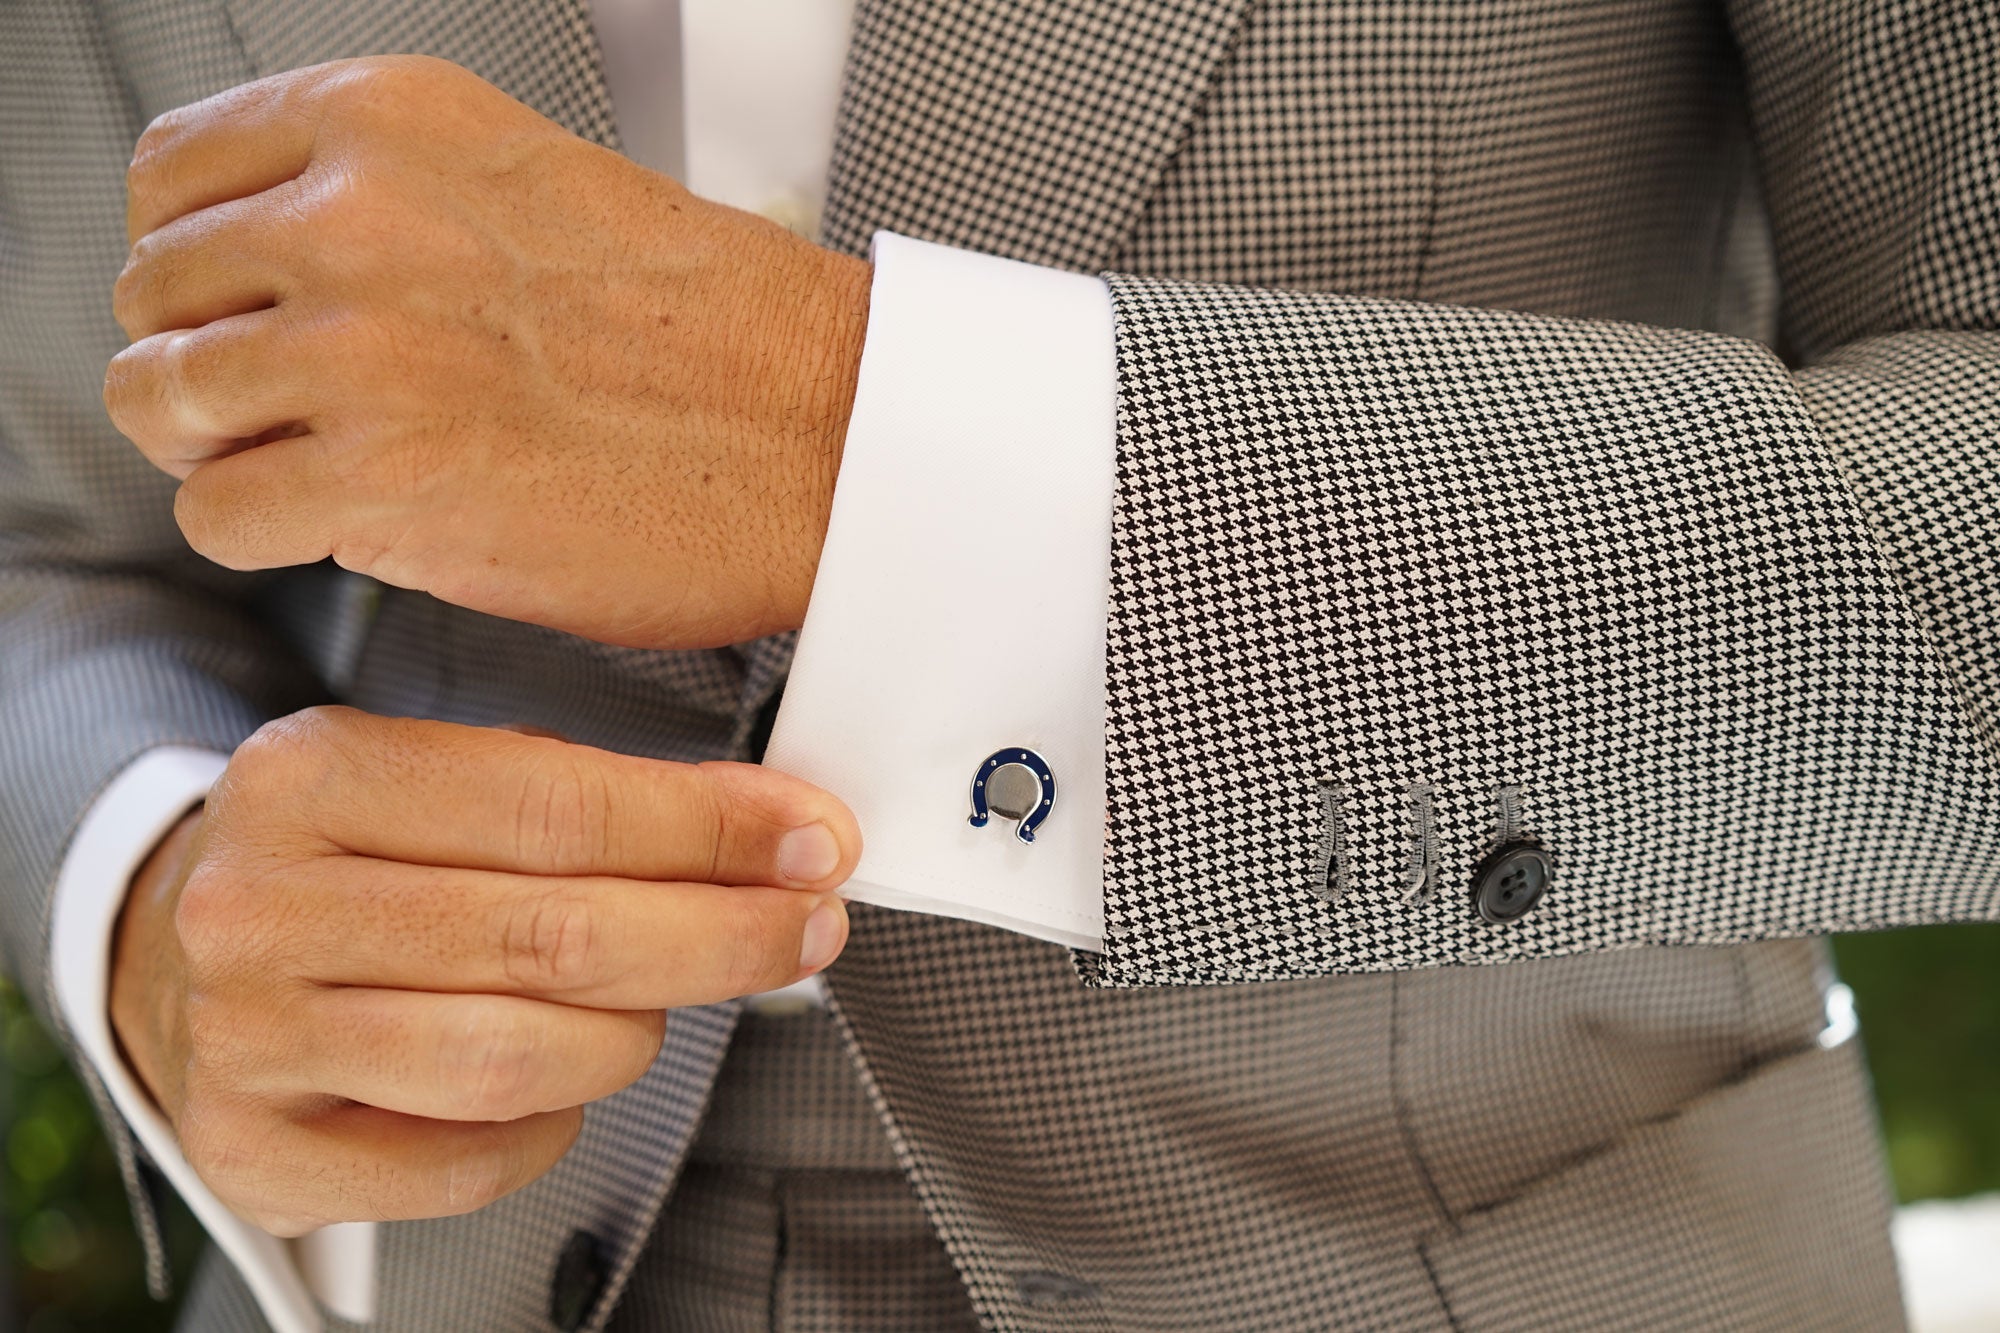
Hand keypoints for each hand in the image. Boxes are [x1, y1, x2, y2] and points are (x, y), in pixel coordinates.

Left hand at [104, 55, 870, 650]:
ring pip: (163, 402)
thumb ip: (389, 206)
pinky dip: (271, 536)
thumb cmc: (720, 333)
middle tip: (302, 410)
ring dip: (232, 452)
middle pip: (155, 294)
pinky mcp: (381, 480)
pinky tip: (361, 524)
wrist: (828, 435)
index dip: (201, 262)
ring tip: (332, 470)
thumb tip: (277, 277)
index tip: (246, 311)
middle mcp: (359, 216)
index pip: (174, 175)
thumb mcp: (534, 189)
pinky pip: (216, 516)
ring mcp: (361, 348)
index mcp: (395, 121)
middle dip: (216, 364)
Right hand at [108, 706, 856, 1233]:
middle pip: (552, 937)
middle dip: (719, 936)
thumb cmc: (349, 859)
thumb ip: (601, 798)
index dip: (712, 831)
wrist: (177, 951)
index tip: (812, 842)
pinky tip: (560, 1074)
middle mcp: (261, 906)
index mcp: (311, 776)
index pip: (558, 807)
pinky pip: (472, 1160)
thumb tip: (777, 830)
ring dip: (636, 1033)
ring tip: (655, 1001)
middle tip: (804, 928)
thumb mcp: (445, 780)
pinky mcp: (259, 1152)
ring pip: (521, 1059)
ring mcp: (250, 1038)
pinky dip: (553, 1124)